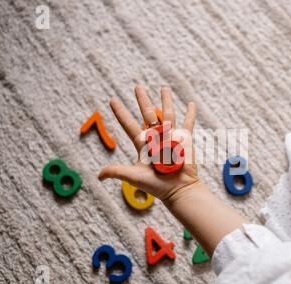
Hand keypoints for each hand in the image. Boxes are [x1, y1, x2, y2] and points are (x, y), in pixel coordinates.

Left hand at [98, 85, 198, 200]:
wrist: (178, 189)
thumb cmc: (156, 185)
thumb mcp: (134, 176)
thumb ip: (116, 171)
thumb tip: (98, 176)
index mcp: (143, 145)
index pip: (128, 124)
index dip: (120, 113)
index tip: (112, 99)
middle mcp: (156, 138)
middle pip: (148, 114)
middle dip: (143, 100)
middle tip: (137, 87)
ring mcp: (171, 137)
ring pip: (168, 114)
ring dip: (166, 100)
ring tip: (164, 87)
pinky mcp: (185, 139)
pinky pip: (188, 123)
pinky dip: (190, 114)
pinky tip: (191, 104)